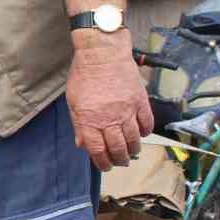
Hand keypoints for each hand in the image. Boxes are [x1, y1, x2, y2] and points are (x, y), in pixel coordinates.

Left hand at [65, 31, 153, 171]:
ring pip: (134, 140)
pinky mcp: (140, 101)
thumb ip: (78, 124)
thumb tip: (82, 144)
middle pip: (118, 149)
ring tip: (131, 152)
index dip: (102, 162)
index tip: (105, 166)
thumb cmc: (84, 75)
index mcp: (89, 120)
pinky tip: (141, 134)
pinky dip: (145, 132)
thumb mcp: (73, 101)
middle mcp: (109, 118)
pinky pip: (147, 123)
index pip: (97, 150)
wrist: (102, 53)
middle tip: (120, 162)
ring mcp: (126, 111)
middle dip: (119, 160)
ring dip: (133, 150)